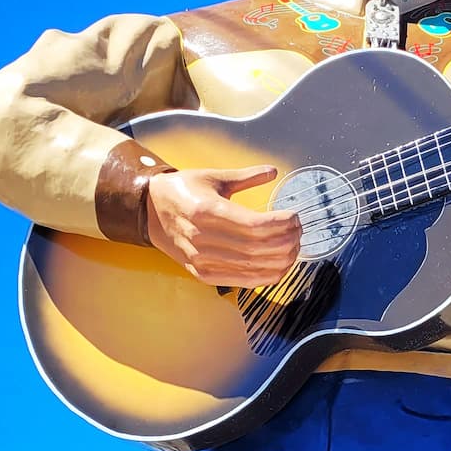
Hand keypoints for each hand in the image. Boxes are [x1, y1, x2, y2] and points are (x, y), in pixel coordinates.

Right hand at [143, 165, 301, 285]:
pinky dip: (264, 277)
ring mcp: (201, 259)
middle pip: (256, 247)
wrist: (151, 211)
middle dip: (285, 241)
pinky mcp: (201, 274)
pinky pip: (240, 281)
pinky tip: (279, 268)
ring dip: (280, 260)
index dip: (280, 224)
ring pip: (251, 266)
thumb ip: (245, 176)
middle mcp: (202, 237)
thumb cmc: (184, 191)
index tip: (295, 217)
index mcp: (206, 210)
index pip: (254, 224)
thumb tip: (273, 170)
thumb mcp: (213, 177)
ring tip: (294, 249)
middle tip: (299, 233)